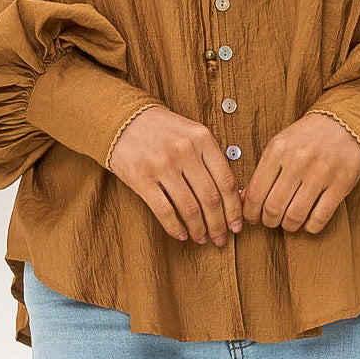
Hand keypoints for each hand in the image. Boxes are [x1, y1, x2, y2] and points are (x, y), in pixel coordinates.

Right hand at [108, 106, 243, 246]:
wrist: (123, 119)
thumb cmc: (162, 129)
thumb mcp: (192, 132)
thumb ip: (211, 157)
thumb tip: (232, 195)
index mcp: (202, 138)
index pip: (227, 181)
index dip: (234, 209)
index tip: (237, 225)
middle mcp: (184, 150)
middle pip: (211, 198)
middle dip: (219, 225)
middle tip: (221, 239)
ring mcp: (162, 165)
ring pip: (190, 208)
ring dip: (199, 229)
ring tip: (202, 238)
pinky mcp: (142, 178)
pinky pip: (164, 211)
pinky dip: (176, 228)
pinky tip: (182, 235)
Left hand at [241, 113, 359, 233]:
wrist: (344, 123)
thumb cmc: (307, 137)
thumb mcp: (279, 146)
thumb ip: (262, 172)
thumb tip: (244, 200)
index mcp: (278, 149)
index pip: (256, 193)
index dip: (251, 213)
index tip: (253, 218)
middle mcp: (298, 160)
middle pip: (274, 208)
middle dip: (269, 221)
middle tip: (271, 220)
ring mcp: (321, 172)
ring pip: (295, 216)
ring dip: (289, 225)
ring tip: (289, 221)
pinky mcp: (341, 183)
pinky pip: (319, 218)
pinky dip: (310, 226)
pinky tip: (308, 220)